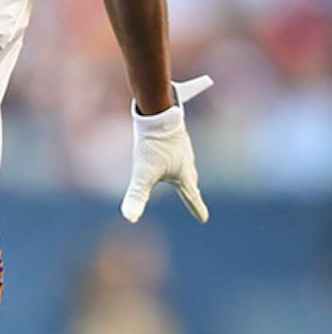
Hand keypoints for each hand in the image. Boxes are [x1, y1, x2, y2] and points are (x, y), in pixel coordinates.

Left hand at [121, 75, 212, 223]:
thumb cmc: (152, 145)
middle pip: (190, 179)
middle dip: (192, 189)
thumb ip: (135, 196)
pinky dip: (181, 144)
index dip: (196, 208)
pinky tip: (186, 120)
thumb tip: (129, 218)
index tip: (203, 219)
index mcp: (182, 175)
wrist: (158, 114)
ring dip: (188, 169)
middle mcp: (186, 161)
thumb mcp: (142, 174)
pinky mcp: (177, 132)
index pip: (191, 197)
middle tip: (194, 196)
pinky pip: (181, 140)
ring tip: (188, 173)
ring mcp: (182, 145)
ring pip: (187, 160)